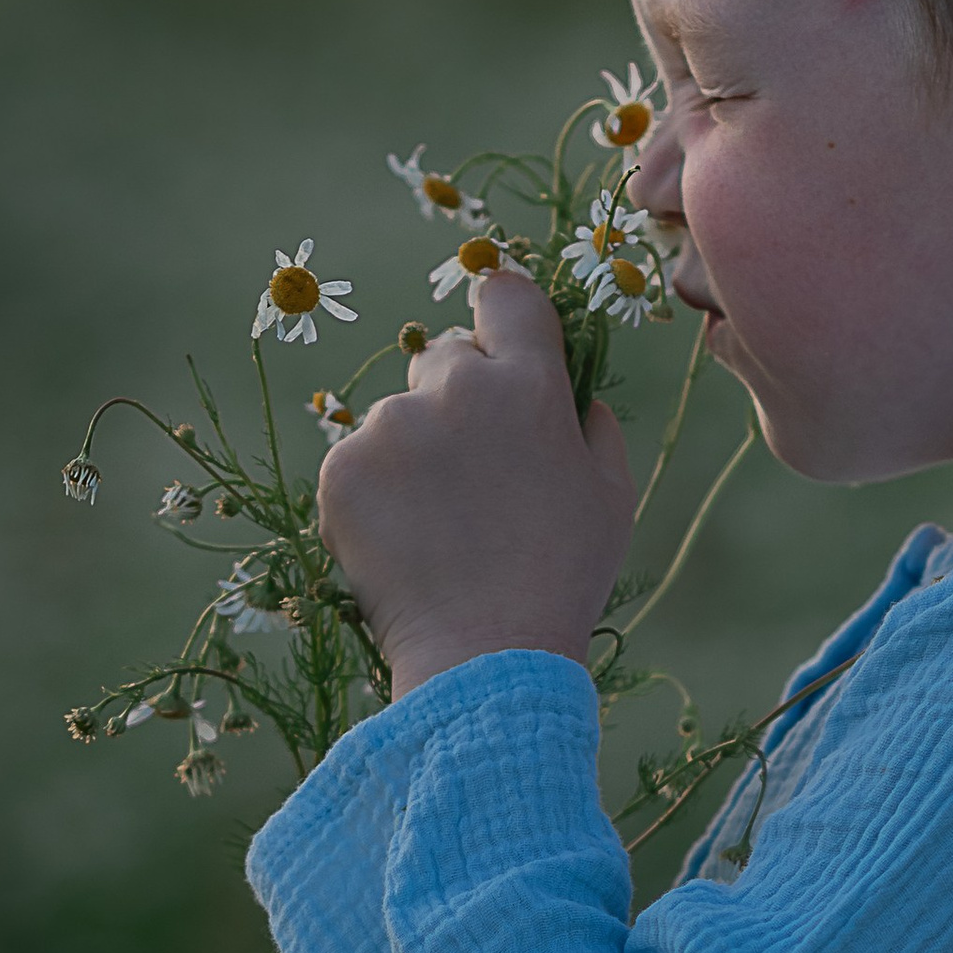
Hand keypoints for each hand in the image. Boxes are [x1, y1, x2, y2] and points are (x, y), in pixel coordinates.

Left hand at [319, 265, 633, 698]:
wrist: (485, 656)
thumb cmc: (560, 579)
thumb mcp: (611, 494)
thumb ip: (592, 422)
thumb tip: (572, 393)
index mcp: (529, 383)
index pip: (505, 296)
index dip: (502, 318)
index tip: (500, 348)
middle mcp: (456, 387)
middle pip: (443, 355)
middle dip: (455, 398)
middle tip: (469, 476)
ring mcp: (391, 426)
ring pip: (395, 416)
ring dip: (411, 454)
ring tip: (437, 527)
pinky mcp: (341, 470)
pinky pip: (355, 463)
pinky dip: (371, 496)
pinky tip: (402, 543)